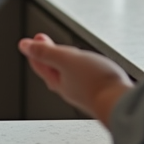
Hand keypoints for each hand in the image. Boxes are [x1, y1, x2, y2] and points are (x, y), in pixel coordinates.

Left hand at [18, 34, 132, 123]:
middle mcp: (69, 89)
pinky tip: (84, 68)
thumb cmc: (94, 82)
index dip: (34, 51)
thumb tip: (24, 45)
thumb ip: (45, 52)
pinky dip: (78, 68)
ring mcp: (84, 91)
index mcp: (58, 82)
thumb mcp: (66, 59)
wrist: (119, 101)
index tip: (30, 41)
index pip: (40, 65)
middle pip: (52, 70)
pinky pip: (82, 77)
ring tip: (61, 54)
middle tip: (42, 42)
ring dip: (62, 62)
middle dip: (47, 55)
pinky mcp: (99, 91)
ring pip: (67, 75)